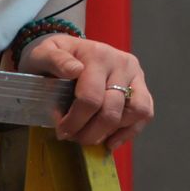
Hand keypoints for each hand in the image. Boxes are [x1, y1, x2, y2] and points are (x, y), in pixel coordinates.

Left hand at [18, 33, 154, 148]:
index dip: (74, 121)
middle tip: (72, 137)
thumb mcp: (44, 53)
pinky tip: (109, 140)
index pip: (91, 97)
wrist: (67, 50)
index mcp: (98, 55)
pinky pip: (145, 114)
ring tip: (90, 136)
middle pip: (112, 110)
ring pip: (136, 112)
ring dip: (110, 131)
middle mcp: (122, 63)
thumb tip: (74, 70)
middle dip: (90, 132)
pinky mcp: (141, 87)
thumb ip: (55, 60)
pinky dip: (129, 132)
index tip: (60, 130)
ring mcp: (135, 75)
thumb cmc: (53, 56)